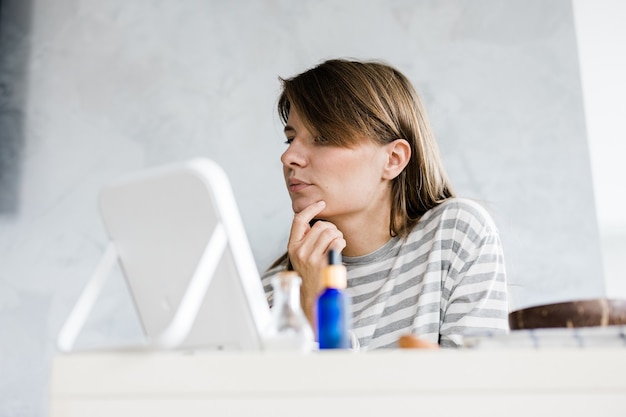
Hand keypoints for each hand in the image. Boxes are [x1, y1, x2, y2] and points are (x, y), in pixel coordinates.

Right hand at [288, 201, 345, 323]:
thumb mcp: (301, 255)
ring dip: (338, 235)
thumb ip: (305, 239)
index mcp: (292, 246)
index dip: (311, 209)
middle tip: (334, 237)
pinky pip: (337, 242)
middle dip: (331, 228)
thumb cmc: (310, 272)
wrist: (313, 295)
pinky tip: (339, 249)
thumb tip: (318, 220)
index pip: (299, 220)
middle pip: (320, 225)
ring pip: (330, 232)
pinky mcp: (323, 263)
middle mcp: (299, 250)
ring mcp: (311, 257)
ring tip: (336, 244)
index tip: (321, 204)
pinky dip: (341, 243)